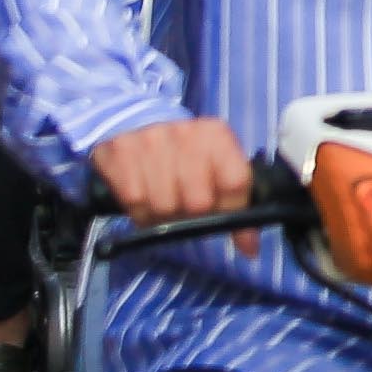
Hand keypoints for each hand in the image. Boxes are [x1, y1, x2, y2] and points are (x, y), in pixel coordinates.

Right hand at [91, 116, 255, 225]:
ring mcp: (151, 140)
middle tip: (185, 210)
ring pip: (164, 206)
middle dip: (192, 215)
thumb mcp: (215, 166)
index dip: (230, 210)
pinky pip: (135, 202)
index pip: (235, 182)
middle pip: (198, 202)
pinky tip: (143, 198)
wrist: (136, 123)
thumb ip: (234, 202)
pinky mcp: (121, 151)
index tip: (224, 221)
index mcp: (217, 135)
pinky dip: (139, 212)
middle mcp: (186, 133)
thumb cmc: (184, 155)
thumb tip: (250, 248)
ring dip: (163, 216)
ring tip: (163, 203)